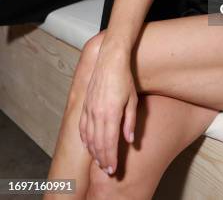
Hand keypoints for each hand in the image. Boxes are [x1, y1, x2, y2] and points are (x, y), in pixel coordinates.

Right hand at [79, 44, 137, 174]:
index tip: (113, 169)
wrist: (110, 61)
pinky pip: (82, 127)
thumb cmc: (124, 78)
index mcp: (110, 113)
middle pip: (98, 143)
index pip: (109, 143)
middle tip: (107, 170)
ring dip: (93, 151)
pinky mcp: (85, 105)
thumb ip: (129, 121)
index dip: (111, 158)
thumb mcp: (132, 100)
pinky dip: (85, 139)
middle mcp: (97, 114)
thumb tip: (129, 140)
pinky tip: (88, 145)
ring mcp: (89, 109)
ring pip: (89, 137)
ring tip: (99, 161)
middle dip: (102, 158)